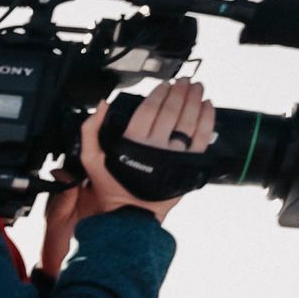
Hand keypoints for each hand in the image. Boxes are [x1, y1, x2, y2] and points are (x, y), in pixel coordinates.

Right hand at [80, 78, 212, 223]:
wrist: (130, 216)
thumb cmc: (112, 188)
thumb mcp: (91, 160)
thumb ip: (91, 131)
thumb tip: (102, 105)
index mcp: (132, 141)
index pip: (150, 108)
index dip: (160, 93)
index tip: (165, 85)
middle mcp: (155, 145)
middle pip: (172, 110)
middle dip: (180, 92)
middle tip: (184, 82)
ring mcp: (174, 154)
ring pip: (189, 120)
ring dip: (195, 99)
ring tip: (197, 88)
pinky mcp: (189, 163)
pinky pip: (202, 136)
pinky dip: (207, 119)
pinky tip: (207, 106)